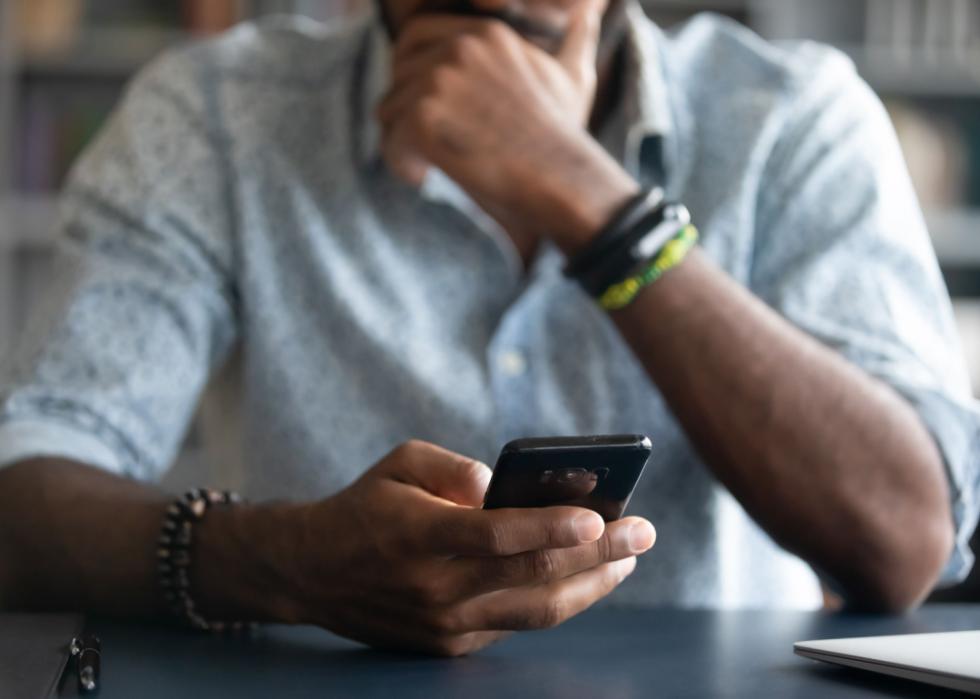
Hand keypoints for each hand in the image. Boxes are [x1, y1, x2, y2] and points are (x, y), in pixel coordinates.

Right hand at [291, 440, 654, 655]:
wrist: (313, 572)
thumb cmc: (366, 506)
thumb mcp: (399, 462)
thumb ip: (453, 467)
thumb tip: (500, 484)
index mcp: (420, 536)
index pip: (498, 536)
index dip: (551, 529)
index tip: (599, 518)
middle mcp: (436, 588)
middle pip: (532, 576)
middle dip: (598, 555)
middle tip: (643, 532)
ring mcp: (444, 625)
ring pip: (536, 611)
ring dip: (591, 587)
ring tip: (628, 562)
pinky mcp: (448, 646)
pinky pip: (515, 624)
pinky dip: (556, 602)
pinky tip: (585, 581)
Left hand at [377, 1, 638, 252]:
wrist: (561, 179)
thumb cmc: (565, 139)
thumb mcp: (572, 77)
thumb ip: (573, 41)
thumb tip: (588, 14)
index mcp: (487, 34)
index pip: (417, 33)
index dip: (410, 70)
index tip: (422, 103)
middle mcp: (460, 48)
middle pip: (398, 71)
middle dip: (402, 105)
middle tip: (419, 140)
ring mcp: (440, 80)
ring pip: (390, 108)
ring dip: (402, 140)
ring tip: (426, 165)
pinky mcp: (424, 118)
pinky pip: (390, 141)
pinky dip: (401, 164)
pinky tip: (422, 177)